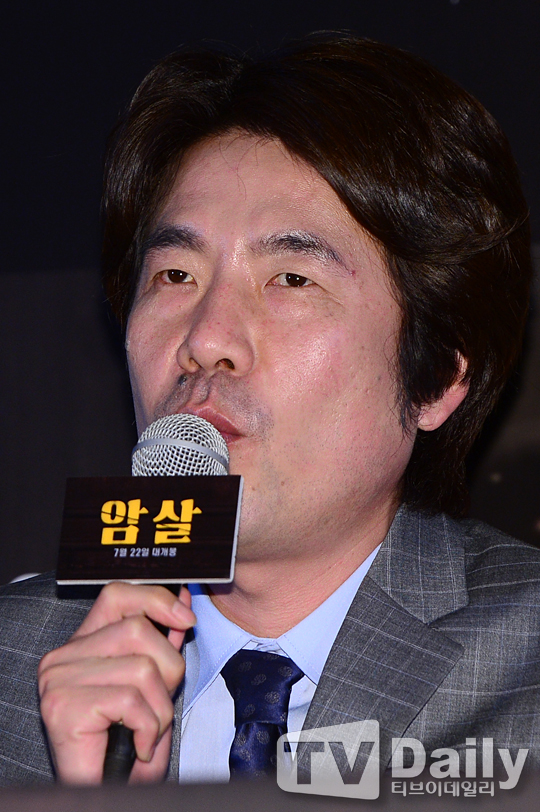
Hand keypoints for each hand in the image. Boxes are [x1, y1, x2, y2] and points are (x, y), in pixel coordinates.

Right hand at [38, 582, 195, 783]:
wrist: (95, 794)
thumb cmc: (120, 744)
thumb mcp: (149, 686)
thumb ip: (162, 645)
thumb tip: (183, 605)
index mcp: (80, 645)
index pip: (118, 595)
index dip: (156, 599)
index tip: (186, 620)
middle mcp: (62, 657)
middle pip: (139, 631)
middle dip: (168, 670)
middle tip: (160, 708)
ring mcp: (58, 680)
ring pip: (141, 667)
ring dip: (160, 709)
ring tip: (148, 733)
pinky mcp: (64, 707)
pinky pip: (131, 701)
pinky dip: (147, 729)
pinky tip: (138, 747)